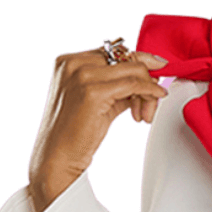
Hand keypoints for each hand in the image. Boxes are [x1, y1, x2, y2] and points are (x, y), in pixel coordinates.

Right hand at [27, 46, 169, 211]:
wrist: (57, 158)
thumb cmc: (74, 135)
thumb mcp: (99, 101)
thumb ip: (118, 86)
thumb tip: (149, 79)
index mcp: (69, 61)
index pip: (114, 53)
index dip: (138, 66)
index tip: (153, 79)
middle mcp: (73, 63)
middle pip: (126, 58)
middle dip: (146, 78)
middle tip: (153, 101)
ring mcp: (81, 74)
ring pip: (133, 69)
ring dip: (149, 90)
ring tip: (146, 112)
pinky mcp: (92, 91)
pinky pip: (133, 84)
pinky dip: (150, 91)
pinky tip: (154, 102)